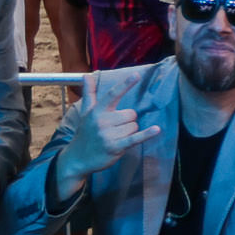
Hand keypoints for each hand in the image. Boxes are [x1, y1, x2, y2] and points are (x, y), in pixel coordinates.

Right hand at [56, 71, 159, 185]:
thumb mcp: (85, 113)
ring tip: (115, 138)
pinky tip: (156, 130)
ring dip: (129, 132)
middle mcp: (102, 121)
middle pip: (131, 114)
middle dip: (127, 121)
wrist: (77, 159)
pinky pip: (135, 138)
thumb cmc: (85, 133)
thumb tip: (86, 75)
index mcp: (97, 111)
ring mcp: (108, 135)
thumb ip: (89, 94)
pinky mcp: (115, 147)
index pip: (113, 94)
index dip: (125, 85)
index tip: (136, 75)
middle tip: (114, 129)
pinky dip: (146, 134)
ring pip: (134, 126)